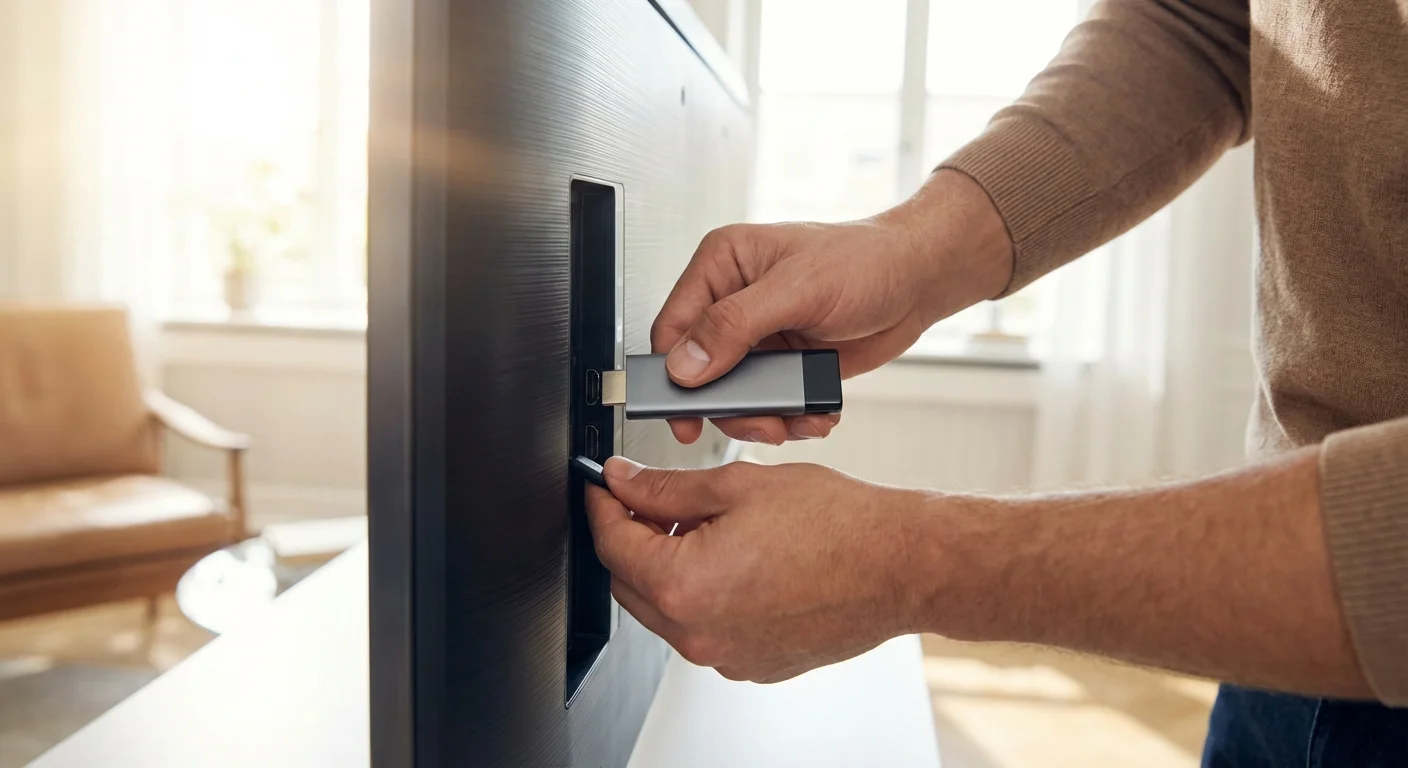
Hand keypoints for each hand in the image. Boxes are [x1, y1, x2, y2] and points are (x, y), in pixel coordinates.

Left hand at [585, 456, 927, 682]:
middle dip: (632, 538)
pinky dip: (705, 594)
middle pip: (630, 583)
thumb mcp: (737, 486)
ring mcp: (726, 656)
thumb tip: (623, 483)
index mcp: (684, 587)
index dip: (602, 505)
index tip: (604, 485)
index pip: (612, 545)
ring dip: (669, 567)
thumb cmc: (836, 526)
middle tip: (653, 498)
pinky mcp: (753, 664)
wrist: (900, 566)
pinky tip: (735, 559)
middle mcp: (698, 634)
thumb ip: (666, 487)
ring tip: (707, 525)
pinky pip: (706, 628)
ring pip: (668, 609)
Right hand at [654, 169, 1011, 444]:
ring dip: (762, 419)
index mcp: (722, 266)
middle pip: (700, 371)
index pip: (673, 326)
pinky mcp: (785, 363)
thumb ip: (735, 325)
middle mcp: (733, 301)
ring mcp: (759, 336)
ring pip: (735, 396)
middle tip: (757, 425)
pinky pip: (770, 405)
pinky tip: (813, 415)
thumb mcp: (797, 288)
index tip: (685, 413)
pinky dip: (789, 418)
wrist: (918, 281)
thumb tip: (686, 363)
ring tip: (793, 423)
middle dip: (728, 406)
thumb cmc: (865, 260)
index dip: (672, 373)